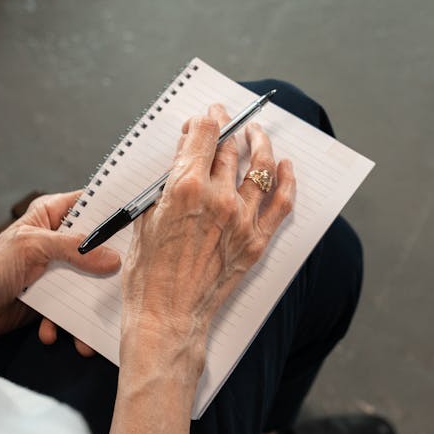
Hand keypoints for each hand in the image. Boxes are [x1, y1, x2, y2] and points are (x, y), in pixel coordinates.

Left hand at [0, 191, 120, 337]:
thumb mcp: (34, 247)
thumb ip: (74, 249)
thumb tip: (111, 258)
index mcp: (52, 215)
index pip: (91, 203)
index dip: (114, 210)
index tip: (141, 219)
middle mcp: (58, 240)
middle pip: (97, 248)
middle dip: (110, 268)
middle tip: (127, 280)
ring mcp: (56, 270)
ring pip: (88, 282)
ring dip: (89, 306)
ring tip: (87, 328)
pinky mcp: (52, 297)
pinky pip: (71, 308)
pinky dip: (65, 324)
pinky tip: (51, 331)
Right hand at [121, 104, 295, 375]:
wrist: (166, 318)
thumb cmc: (147, 273)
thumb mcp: (146, 217)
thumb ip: (167, 184)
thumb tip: (183, 158)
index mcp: (185, 187)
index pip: (204, 135)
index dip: (207, 119)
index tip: (208, 115)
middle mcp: (218, 198)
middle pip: (230, 148)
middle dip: (228, 128)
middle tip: (227, 119)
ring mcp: (242, 219)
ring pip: (260, 168)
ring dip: (260, 143)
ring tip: (256, 133)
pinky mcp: (256, 241)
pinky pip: (282, 203)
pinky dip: (287, 180)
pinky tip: (286, 166)